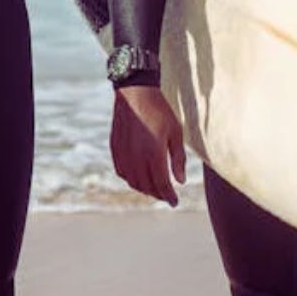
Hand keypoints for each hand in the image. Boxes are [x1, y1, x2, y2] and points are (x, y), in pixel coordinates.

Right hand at [111, 85, 185, 205]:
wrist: (135, 92)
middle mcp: (136, 157)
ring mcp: (124, 153)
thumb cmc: (159, 111)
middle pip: (147, 186)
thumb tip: (180, 180)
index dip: (169, 196)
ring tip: (154, 188)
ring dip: (144, 188)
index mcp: (153, 154)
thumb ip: (178, 158)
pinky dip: (131, 178)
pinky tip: (138, 176)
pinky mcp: (115, 148)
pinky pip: (122, 171)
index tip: (175, 203)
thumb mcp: (175, 133)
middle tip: (166, 196)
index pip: (162, 184)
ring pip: (133, 181)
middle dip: (158, 194)